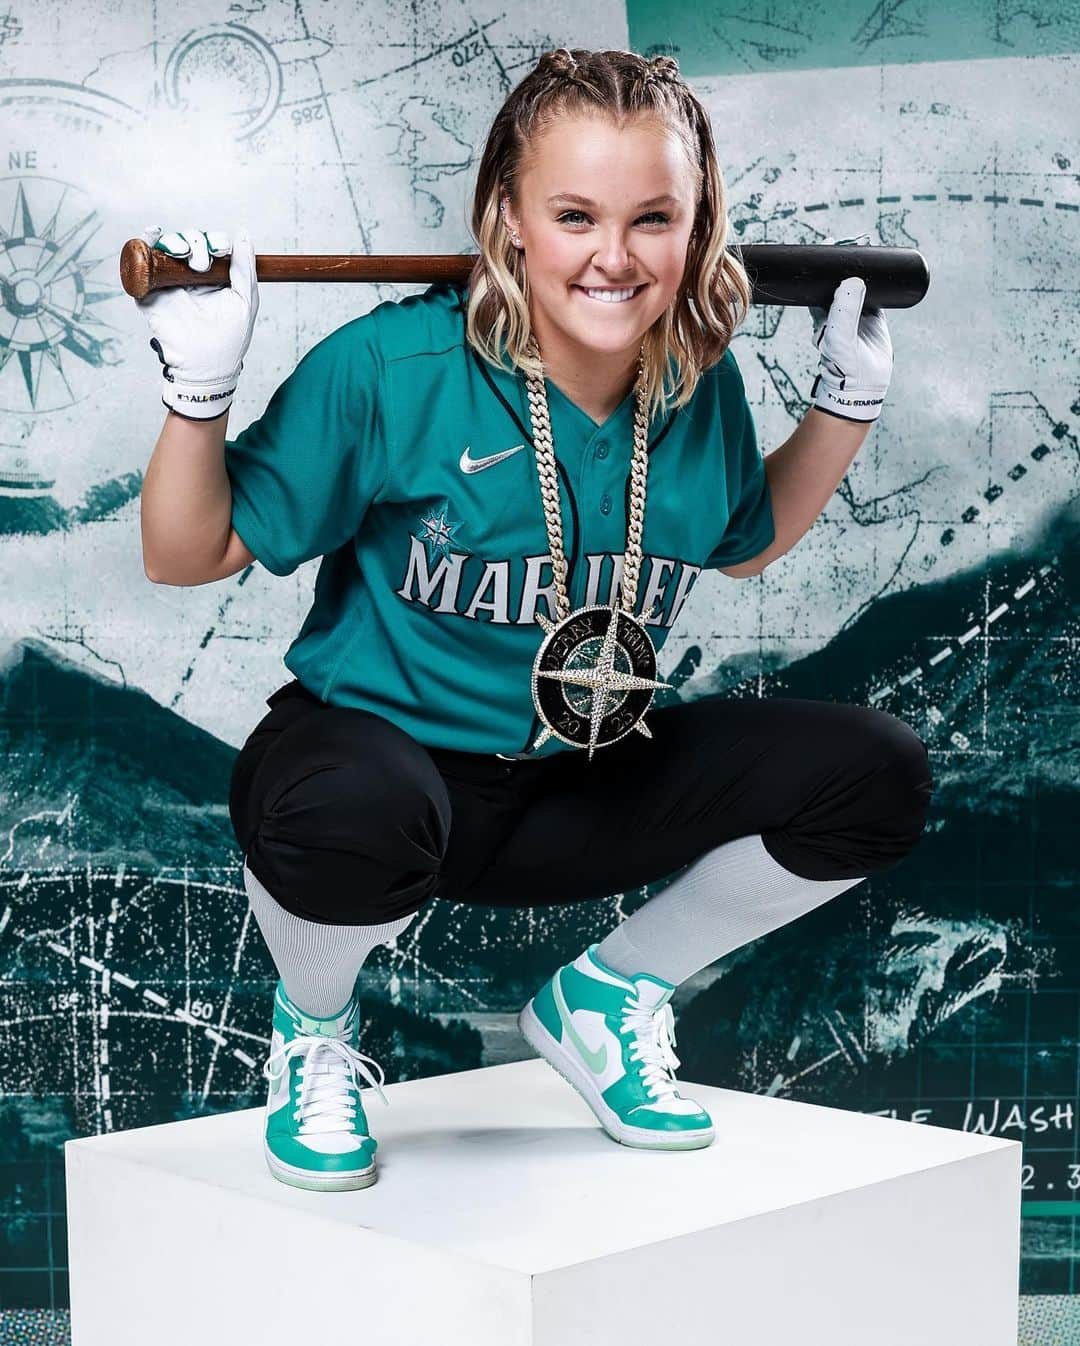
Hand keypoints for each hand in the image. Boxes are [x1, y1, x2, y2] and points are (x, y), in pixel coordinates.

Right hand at [135, 226, 258, 420]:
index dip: (215, 240)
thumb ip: (245, 269)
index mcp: (214, 277)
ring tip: (184, 255)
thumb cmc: (230, 339)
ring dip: (176, 241)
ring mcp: (169, 282)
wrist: (206, 365)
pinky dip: (146, 242)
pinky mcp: (149, 291)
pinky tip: (153, 234)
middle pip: (189, 242)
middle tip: (202, 264)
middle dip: (196, 243)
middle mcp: (191, 276)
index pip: (211, 246)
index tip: (222, 248)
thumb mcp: (245, 301)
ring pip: (168, 246)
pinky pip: (143, 261)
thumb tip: (242, 234)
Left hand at [808, 234, 892, 422]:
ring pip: (858, 282)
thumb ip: (845, 310)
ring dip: (863, 266)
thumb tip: (853, 280)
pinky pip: (876, 291)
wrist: (861, 388)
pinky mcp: (874, 315)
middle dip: (847, 259)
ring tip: (870, 244)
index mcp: (822, 311)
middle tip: (857, 239)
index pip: (821, 280)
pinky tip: (884, 266)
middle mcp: (838, 309)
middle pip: (840, 277)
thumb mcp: (840, 336)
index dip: (827, 261)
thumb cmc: (842, 366)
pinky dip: (879, 278)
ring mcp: (856, 311)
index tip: (834, 242)